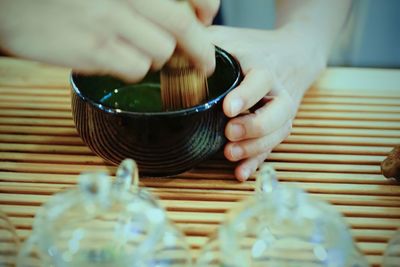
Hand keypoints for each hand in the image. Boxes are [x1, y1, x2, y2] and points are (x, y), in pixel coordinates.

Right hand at [0, 0, 218, 80]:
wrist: (14, 7)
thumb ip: (143, 1)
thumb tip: (186, 14)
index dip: (207, 8)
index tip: (207, 20)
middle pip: (183, 27)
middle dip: (201, 50)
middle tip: (205, 63)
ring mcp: (108, 22)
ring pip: (161, 51)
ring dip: (159, 58)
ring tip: (141, 51)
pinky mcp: (93, 50)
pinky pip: (135, 67)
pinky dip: (135, 67)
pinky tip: (118, 58)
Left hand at [209, 26, 325, 180]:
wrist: (293, 54)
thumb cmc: (254, 47)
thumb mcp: (231, 38)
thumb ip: (208, 43)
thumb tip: (174, 53)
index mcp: (265, 67)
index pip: (261, 80)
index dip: (247, 95)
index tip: (228, 109)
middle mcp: (278, 91)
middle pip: (278, 112)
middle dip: (255, 127)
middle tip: (230, 133)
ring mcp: (281, 111)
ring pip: (278, 133)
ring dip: (255, 148)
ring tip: (230, 155)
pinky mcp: (278, 126)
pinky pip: (272, 147)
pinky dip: (257, 162)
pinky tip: (240, 173)